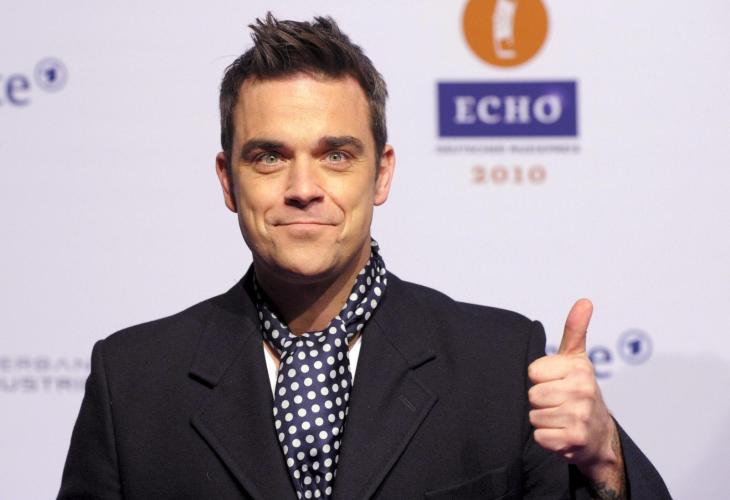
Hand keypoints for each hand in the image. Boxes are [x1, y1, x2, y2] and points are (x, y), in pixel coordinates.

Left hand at [527, 299, 624, 494]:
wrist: (600, 435)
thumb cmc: (580, 391)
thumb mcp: (577, 358)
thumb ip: (575, 329)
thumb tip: (584, 301)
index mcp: (579, 368)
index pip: (532, 372)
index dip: (540, 379)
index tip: (556, 382)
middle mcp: (582, 390)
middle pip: (533, 395)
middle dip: (541, 401)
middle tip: (559, 402)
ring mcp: (580, 416)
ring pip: (534, 416)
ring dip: (544, 419)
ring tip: (561, 416)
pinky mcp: (575, 439)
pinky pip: (539, 436)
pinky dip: (547, 438)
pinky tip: (562, 433)